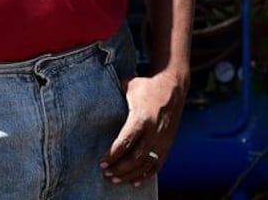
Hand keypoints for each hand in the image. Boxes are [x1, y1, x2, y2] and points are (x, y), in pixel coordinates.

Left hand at [100, 71, 185, 186]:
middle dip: (119, 168)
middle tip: (106, 172)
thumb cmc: (147, 86)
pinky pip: (157, 165)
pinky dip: (145, 176)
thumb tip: (93, 99)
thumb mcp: (130, 87)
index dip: (113, 155)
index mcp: (143, 118)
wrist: (174, 86)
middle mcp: (154, 131)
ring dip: (129, 174)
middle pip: (136, 157)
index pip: (126, 142)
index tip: (102, 162)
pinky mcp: (168, 144)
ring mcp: (162, 140)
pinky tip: (133, 181)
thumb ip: (113, 96)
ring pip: (146, 164)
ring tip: (115, 179)